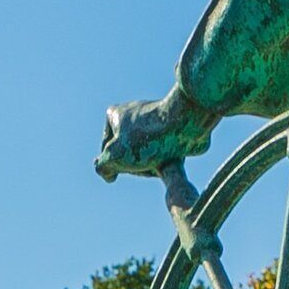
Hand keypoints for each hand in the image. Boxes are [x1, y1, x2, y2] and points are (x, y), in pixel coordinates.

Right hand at [94, 91, 212, 180]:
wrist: (186, 123)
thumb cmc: (147, 138)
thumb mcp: (113, 157)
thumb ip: (102, 167)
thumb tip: (108, 174)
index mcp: (116, 114)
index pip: (107, 149)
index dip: (115, 162)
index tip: (123, 160)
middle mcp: (135, 114)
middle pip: (129, 152)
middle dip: (137, 163)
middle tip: (144, 160)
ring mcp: (156, 121)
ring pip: (149, 153)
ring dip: (153, 162)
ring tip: (161, 158)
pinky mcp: (174, 130)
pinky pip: (166, 151)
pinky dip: (169, 158)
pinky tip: (174, 157)